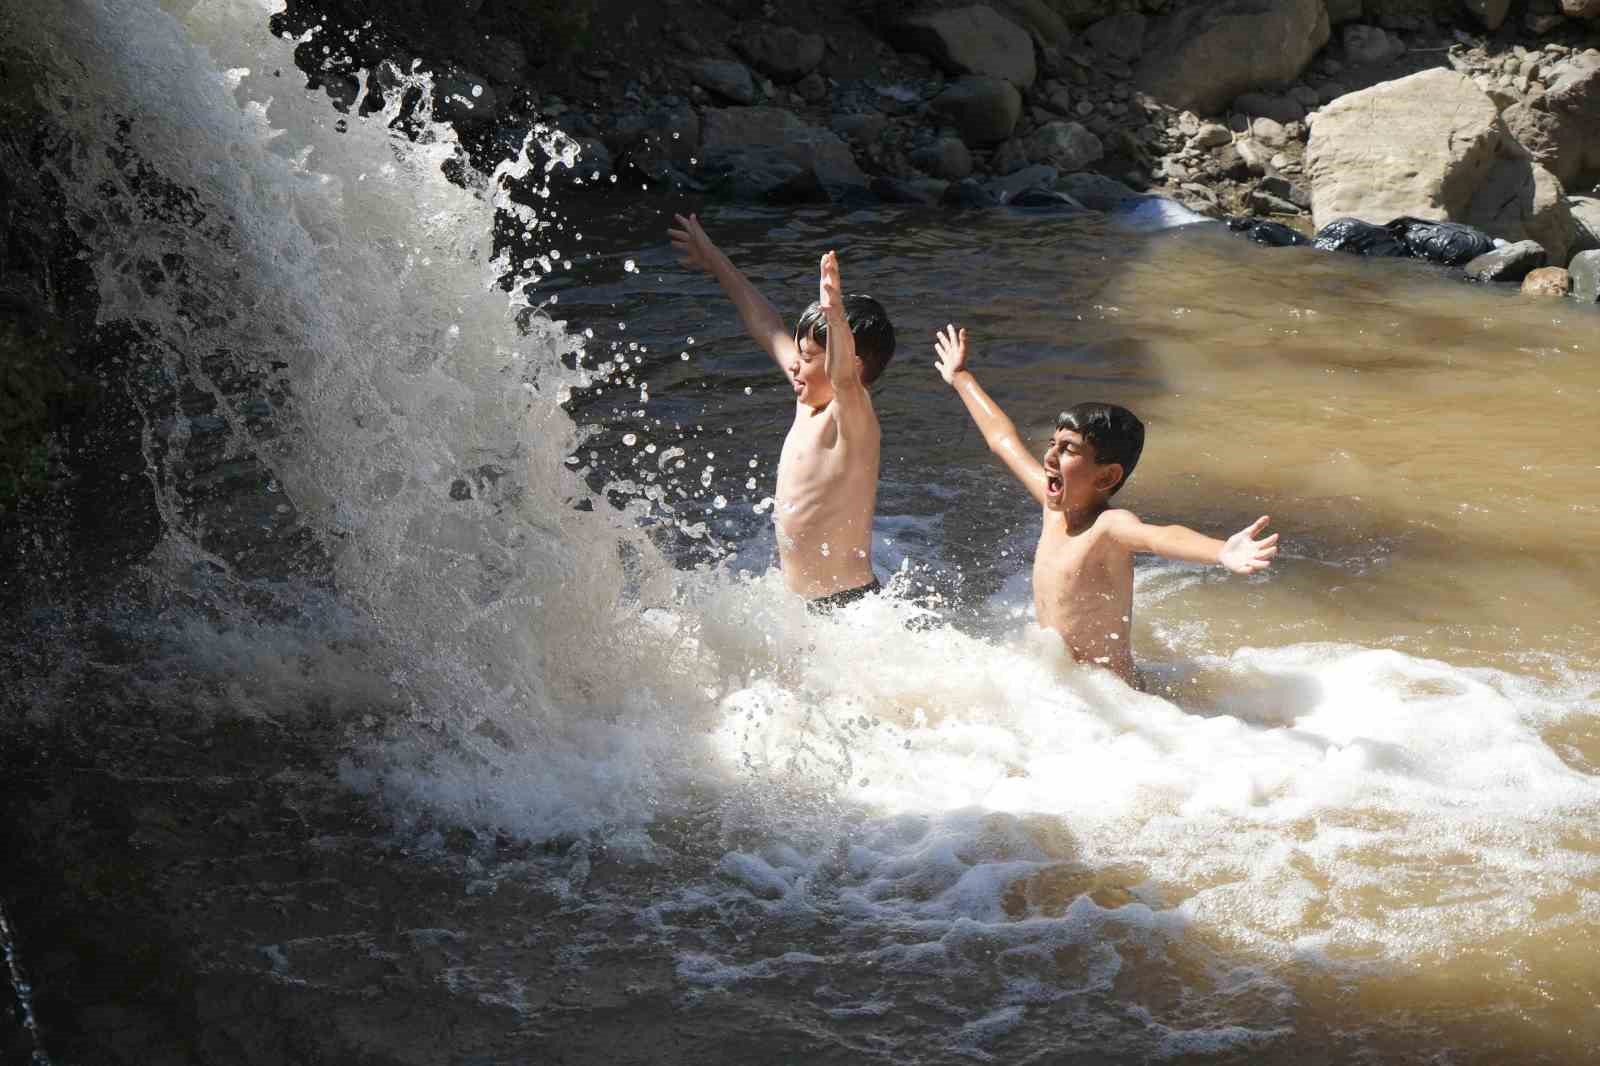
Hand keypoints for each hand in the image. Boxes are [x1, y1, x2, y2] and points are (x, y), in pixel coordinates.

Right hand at [668, 212, 719, 273]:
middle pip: (683, 236)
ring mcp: (695, 251)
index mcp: (694, 235)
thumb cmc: (706, 247)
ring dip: (678, 245)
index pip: (687, 225)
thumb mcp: (699, 235)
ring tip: (672, 243)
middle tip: (668, 231)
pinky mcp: (696, 259)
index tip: (676, 215)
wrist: (713, 261)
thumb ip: (695, 225)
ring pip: (684, 247)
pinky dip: (682, 260)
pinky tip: (678, 261)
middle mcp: (694, 242)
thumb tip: (692, 215)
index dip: (681, 219)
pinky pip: (687, 260)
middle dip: (676, 233)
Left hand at [819, 250, 855, 373]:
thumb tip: (832, 324)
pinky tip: (826, 302)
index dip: (829, 277)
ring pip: (836, 304)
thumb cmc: (838, 362)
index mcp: (836, 319)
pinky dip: (831, 311)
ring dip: (832, 289)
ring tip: (827, 275)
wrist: (846, 378)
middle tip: (829, 255)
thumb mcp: (832, 341)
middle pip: (835, 292)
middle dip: (832, 273)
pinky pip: (835, 321)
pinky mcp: (839, 337)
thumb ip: (833, 330)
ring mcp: (840, 328)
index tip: (827, 260)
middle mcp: (839, 320)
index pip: (831, 294)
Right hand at [933, 324, 969, 384]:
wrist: (959, 378)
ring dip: (940, 349)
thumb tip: (963, 329)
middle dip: (943, 339)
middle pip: (947, 345)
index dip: (951, 332)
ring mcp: (948, 363)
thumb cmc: (960, 365)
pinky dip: (938, 365)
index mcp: (955, 351)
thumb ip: (963, 340)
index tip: (949, 326)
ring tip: (936, 345)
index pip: (953, 339)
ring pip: (943, 354)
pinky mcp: (945, 370)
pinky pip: (940, 366)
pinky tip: (936, 363)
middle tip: (939, 333)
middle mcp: (952, 356)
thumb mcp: (962, 351)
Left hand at [1219, 516, 1277, 574]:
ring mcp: (1248, 563)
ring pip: (1257, 565)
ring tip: (1267, 563)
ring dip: (1262, 564)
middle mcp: (1255, 556)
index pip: (1266, 543)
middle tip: (1274, 549)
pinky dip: (1248, 570)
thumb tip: (1267, 517)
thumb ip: (1257, 526)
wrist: (1223, 552)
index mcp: (1257, 547)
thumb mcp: (1246, 533)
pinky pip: (1244, 570)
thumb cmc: (1237, 543)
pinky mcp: (1240, 568)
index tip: (1276, 535)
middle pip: (1264, 554)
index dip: (1271, 540)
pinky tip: (1250, 567)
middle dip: (1269, 552)